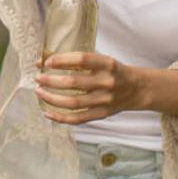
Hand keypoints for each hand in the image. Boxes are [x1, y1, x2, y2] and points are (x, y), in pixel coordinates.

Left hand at [34, 52, 156, 123]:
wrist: (139, 89)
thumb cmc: (114, 72)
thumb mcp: (101, 61)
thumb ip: (75, 61)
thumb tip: (42, 60)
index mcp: (108, 64)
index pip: (82, 60)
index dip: (62, 60)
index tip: (47, 62)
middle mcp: (107, 82)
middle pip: (73, 83)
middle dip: (50, 81)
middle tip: (38, 78)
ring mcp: (104, 101)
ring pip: (72, 103)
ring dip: (51, 98)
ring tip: (39, 91)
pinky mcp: (102, 114)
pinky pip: (77, 119)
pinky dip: (60, 117)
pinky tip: (47, 112)